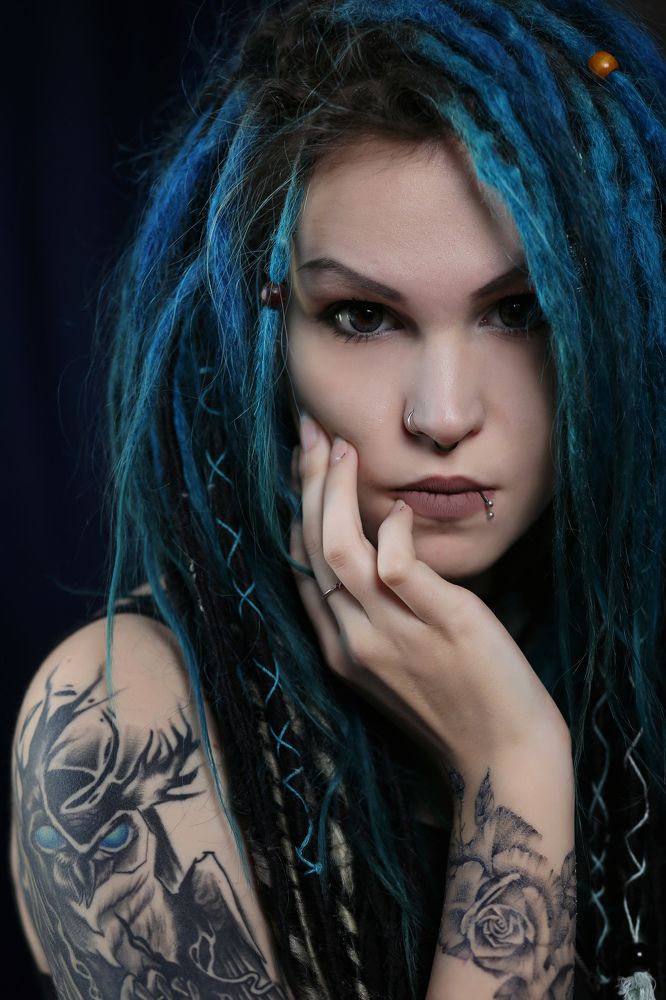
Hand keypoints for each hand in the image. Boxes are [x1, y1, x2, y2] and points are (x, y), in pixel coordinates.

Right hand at [289, 415, 568, 775]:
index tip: (306, 462)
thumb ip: (374, 613)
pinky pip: (398, 567)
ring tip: (345, 447)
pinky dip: (394, 529)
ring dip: (337, 491)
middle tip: (312, 432)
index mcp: (339, 648)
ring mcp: (394, 635)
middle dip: (309, 483)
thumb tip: (377, 546)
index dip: (297, 508)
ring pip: (340, 551)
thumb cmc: (456, 705)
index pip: (301, 566)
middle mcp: (354, 640)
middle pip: (312, 549)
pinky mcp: (442, 625)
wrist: (503, 758)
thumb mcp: (396, 661)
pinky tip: (404, 511)